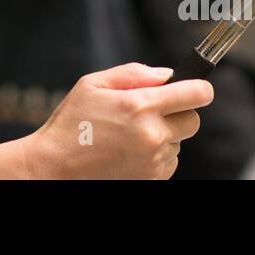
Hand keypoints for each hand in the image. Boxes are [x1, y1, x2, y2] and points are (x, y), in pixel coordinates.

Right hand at [12, 64, 212, 178]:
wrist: (55, 168)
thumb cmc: (70, 124)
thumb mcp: (92, 84)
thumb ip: (132, 74)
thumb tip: (166, 75)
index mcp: (139, 106)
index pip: (195, 94)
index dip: (200, 88)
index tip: (196, 88)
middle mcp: (152, 135)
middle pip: (192, 120)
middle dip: (179, 112)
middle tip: (152, 112)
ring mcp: (153, 162)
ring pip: (178, 143)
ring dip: (163, 136)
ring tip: (129, 136)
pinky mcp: (150, 180)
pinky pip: (167, 163)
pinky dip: (155, 156)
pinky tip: (129, 152)